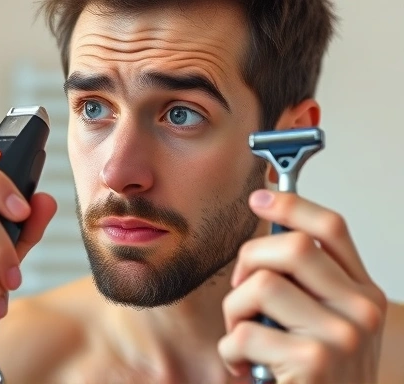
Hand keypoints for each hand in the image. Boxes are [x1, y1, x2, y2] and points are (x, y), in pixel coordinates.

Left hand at [218, 189, 386, 383]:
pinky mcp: (313, 363)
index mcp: (362, 293)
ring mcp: (341, 336)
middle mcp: (361, 309)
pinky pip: (243, 332)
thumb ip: (306, 283)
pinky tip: (242, 365)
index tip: (260, 197)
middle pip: (293, 246)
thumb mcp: (323, 323)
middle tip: (240, 289)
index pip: (332, 228)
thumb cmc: (316, 375)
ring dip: (234, 310)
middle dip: (249, 259)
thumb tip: (270, 230)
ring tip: (240, 334)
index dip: (293, 205)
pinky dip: (229, 349)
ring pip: (261, 285)